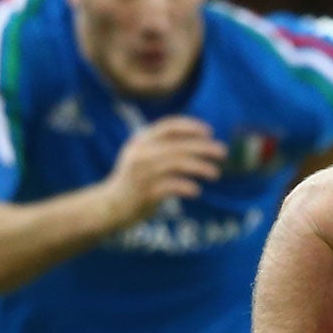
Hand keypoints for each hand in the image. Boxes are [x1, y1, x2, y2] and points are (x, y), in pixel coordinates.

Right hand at [102, 116, 227, 225]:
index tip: (209, 132)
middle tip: (223, 152)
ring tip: (215, 174)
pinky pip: (172, 186)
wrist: (109, 206)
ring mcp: (142, 173)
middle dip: (204, 147)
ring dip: (200, 167)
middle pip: (178, 145)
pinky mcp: (145, 193)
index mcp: (141, 141)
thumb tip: (197, 142)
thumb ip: (161, 147)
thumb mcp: (141, 156)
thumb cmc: (133, 182)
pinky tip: (196, 190)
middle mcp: (141, 153)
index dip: (191, 126)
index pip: (169, 126)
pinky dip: (187, 186)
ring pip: (178, 164)